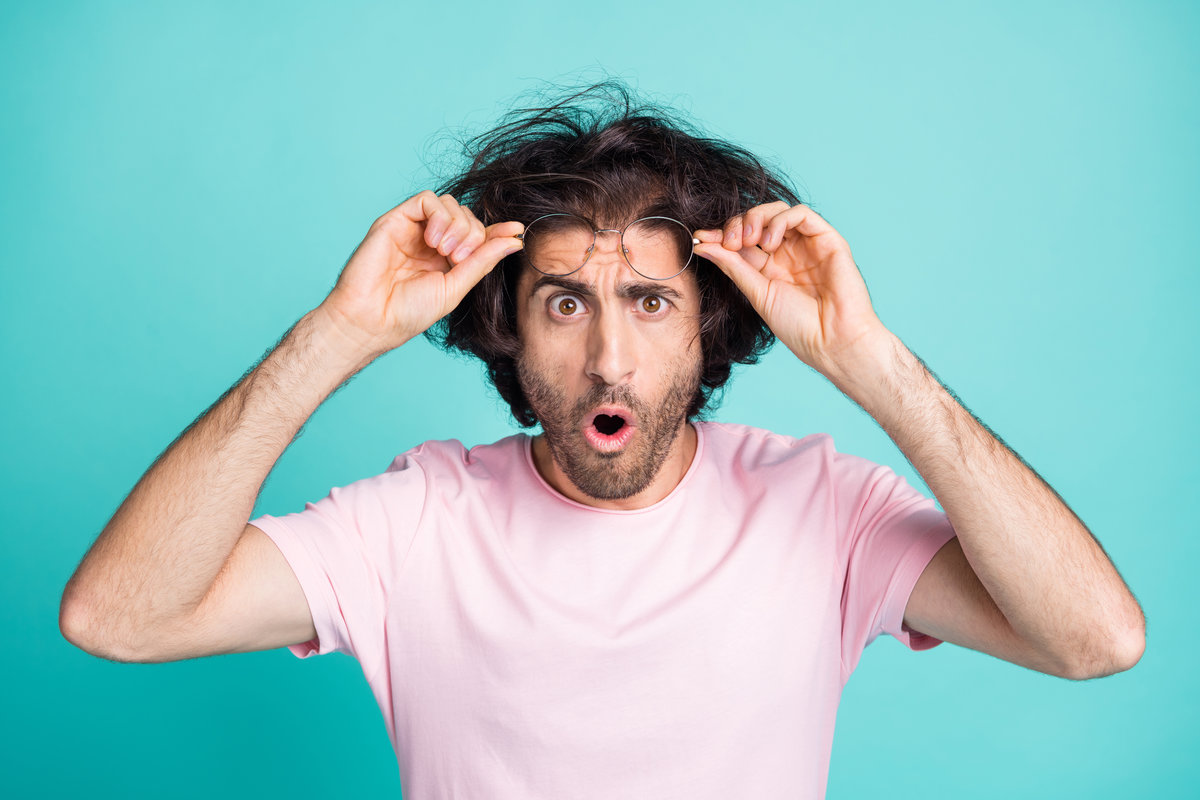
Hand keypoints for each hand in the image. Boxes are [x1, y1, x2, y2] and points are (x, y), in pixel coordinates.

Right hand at [320, 190, 523, 357]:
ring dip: (458, 226)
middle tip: (459, 260)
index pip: (478, 234)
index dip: (497, 231)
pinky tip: (433, 241)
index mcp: (446, 260)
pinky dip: (439, 216)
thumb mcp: (456, 287)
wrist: (372, 320)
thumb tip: (514, 241)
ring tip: (445, 253)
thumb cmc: (408, 312)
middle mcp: (430, 241)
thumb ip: (482, 261)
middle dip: (474, 235)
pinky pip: (427, 199)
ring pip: (450, 203)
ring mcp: (413, 229)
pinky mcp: (396, 219)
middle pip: (467, 216)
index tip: (517, 230)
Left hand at [694, 202, 889, 381]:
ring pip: (777, 210)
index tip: (700, 239)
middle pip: (756, 220)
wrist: (831, 341)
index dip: (720, 235)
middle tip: (730, 242)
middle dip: (737, 224)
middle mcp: (787, 253)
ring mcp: (807, 245)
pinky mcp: (827, 239)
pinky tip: (770, 242)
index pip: (741, 240)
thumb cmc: (798, 326)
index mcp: (769, 268)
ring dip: (756, 218)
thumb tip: (701, 245)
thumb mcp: (756, 293)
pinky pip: (801, 214)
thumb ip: (732, 266)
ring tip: (750, 240)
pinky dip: (780, 220)